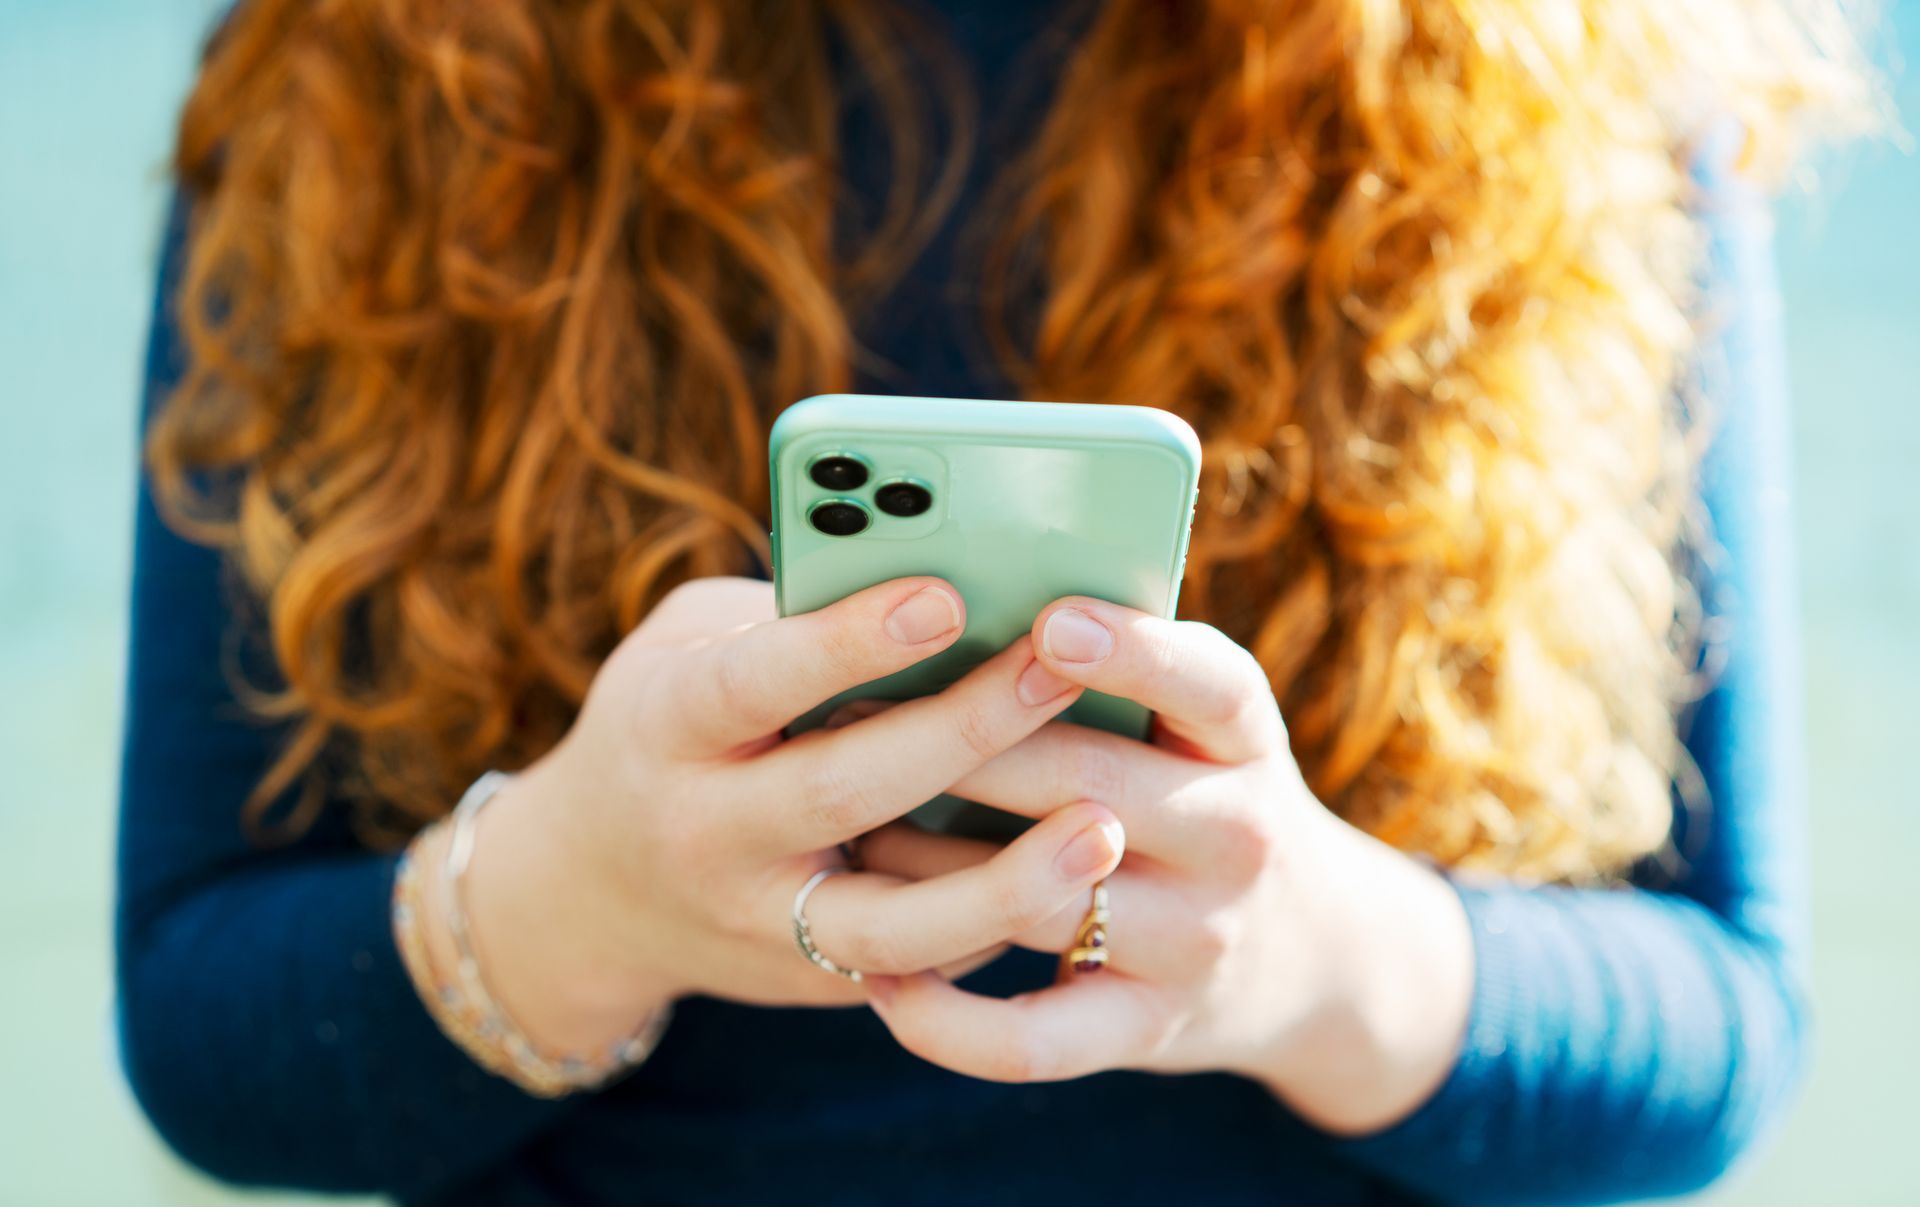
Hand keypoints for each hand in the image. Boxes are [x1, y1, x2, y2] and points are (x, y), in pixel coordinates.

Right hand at [407, 577, 1126, 1059]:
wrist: (594, 895)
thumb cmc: (668, 726)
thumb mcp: (687, 648)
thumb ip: (787, 617)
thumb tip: (944, 578)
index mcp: (665, 726)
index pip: (754, 682)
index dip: (847, 642)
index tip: (946, 594)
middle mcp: (705, 833)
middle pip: (840, 792)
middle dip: (960, 732)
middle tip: (1059, 669)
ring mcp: (761, 924)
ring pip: (889, 927)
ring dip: (1004, 884)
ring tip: (1102, 828)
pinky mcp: (816, 982)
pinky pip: (922, 965)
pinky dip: (1001, 922)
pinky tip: (1078, 878)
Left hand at [853, 596, 1474, 1133]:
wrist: (1307, 950)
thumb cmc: (1201, 793)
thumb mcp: (1200, 724)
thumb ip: (1117, 670)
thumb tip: (958, 604)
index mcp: (1243, 739)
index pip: (1209, 686)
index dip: (1133, 653)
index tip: (1050, 620)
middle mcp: (1234, 836)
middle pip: (1086, 784)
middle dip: (962, 747)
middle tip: (847, 708)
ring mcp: (1194, 939)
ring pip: (1039, 899)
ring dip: (924, 869)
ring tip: (841, 837)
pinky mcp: (1148, 1029)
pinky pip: (1034, 1040)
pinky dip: (947, 1022)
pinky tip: (882, 981)